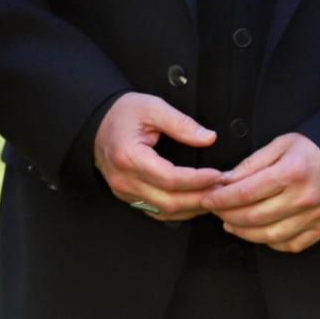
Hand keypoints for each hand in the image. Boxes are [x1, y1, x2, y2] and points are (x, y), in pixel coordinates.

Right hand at [93, 92, 221, 221]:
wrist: (96, 124)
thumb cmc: (122, 114)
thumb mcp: (152, 107)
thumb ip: (181, 123)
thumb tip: (208, 138)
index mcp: (129, 157)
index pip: (169, 178)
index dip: (197, 180)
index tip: (218, 175)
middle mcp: (125, 180)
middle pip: (168, 201)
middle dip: (200, 198)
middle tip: (223, 189)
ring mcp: (125, 192)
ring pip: (164, 211)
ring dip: (192, 208)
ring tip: (214, 196)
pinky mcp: (128, 197)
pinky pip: (157, 211)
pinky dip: (179, 210)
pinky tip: (195, 202)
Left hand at [201, 133, 319, 252]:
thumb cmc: (311, 151)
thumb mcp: (280, 145)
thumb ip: (251, 164)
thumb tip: (224, 181)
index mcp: (291, 172)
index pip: (246, 192)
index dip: (222, 199)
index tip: (208, 199)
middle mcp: (304, 197)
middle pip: (254, 217)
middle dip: (228, 216)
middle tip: (216, 212)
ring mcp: (315, 216)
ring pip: (269, 235)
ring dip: (244, 233)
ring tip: (231, 224)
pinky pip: (290, 244)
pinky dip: (270, 242)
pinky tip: (259, 232)